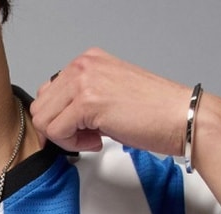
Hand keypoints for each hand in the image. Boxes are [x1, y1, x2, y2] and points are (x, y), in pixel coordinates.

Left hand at [31, 48, 191, 157]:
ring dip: (65, 138)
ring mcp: (84, 81)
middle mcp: (83, 66)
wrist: (179, 118)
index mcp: (88, 61)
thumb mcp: (109, 97)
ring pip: (45, 120)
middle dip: (59, 130)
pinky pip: (57, 132)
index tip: (80, 130)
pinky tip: (97, 140)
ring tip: (93, 138)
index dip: (60, 119)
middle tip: (86, 137)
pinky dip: (73, 145)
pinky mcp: (87, 102)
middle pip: (41, 107)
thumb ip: (82, 101)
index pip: (48, 93)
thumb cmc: (154, 113)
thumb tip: (61, 120)